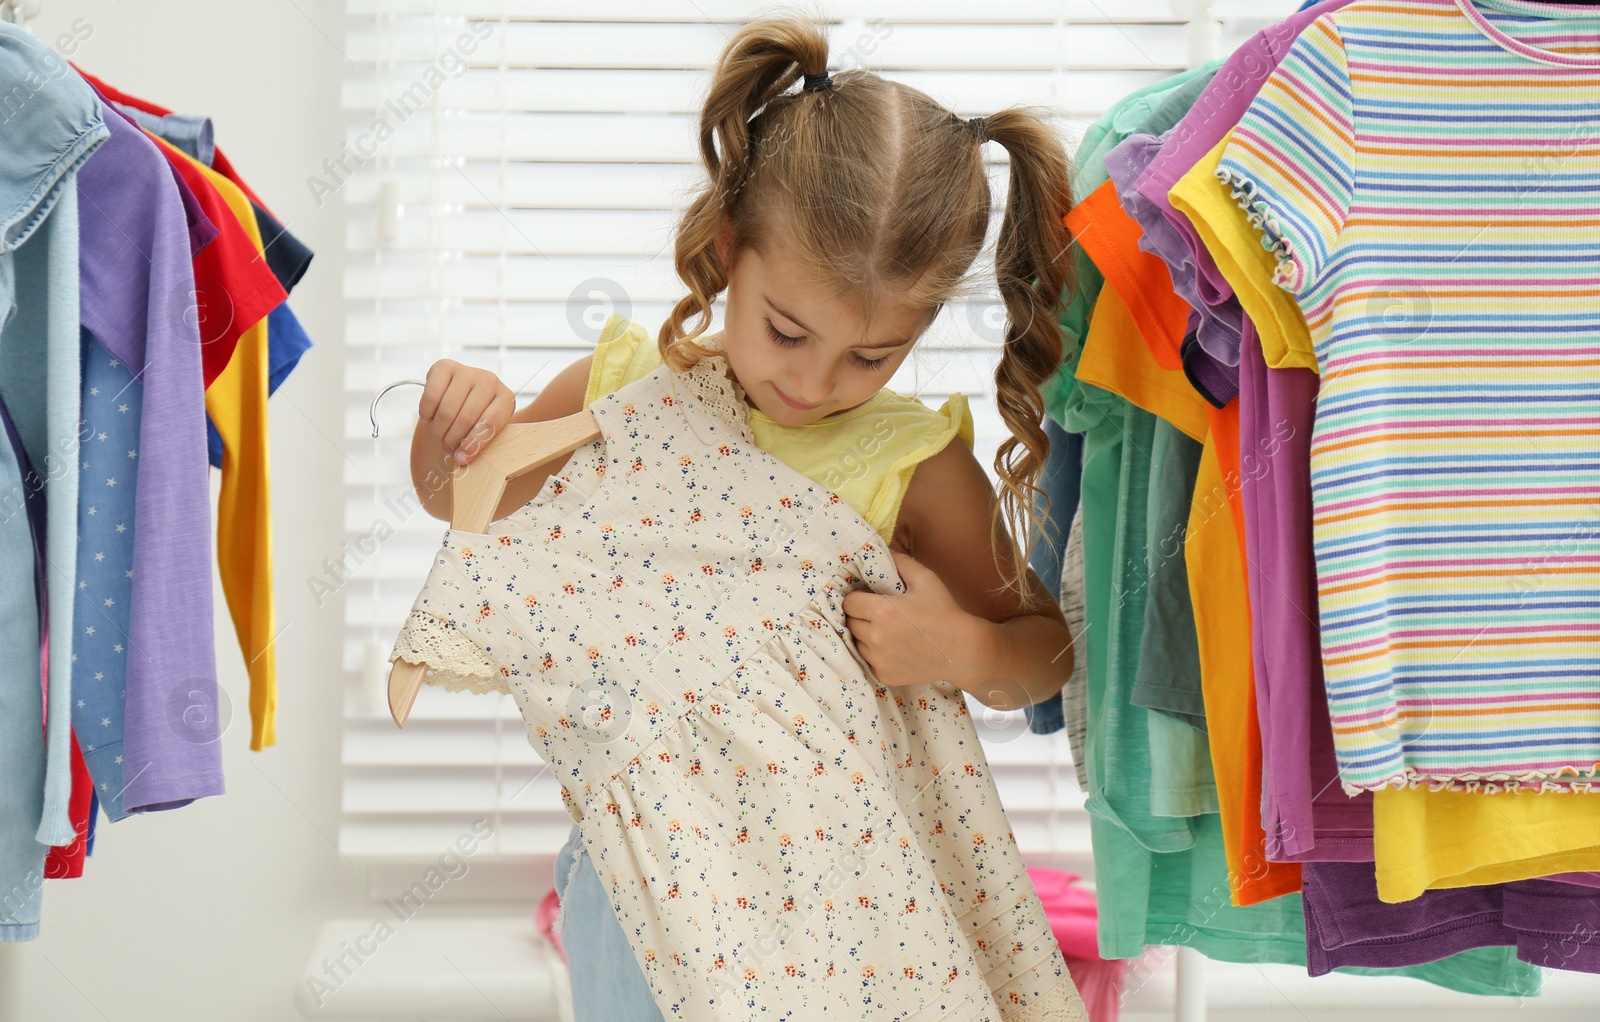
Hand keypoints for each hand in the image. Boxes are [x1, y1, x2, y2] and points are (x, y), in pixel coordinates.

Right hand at [418, 359, 516, 464]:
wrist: (464, 396)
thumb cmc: (478, 421)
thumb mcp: (492, 435)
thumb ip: (498, 454)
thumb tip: (506, 479)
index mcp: (506, 399)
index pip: (490, 424)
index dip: (474, 445)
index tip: (462, 460)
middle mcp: (490, 380)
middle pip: (466, 418)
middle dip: (454, 440)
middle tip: (448, 451)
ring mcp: (467, 371)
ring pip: (447, 409)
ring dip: (440, 430)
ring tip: (441, 437)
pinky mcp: (444, 366)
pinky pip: (430, 396)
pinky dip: (427, 413)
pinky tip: (431, 418)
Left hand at [842, 549, 989, 688]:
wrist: (962, 651)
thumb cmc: (944, 612)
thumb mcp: (926, 580)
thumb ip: (900, 562)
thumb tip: (881, 549)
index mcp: (883, 612)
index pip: (849, 602)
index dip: (858, 597)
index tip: (870, 598)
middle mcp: (877, 637)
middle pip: (850, 622)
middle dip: (861, 615)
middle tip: (880, 614)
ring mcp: (879, 659)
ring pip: (857, 642)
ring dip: (866, 635)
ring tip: (888, 631)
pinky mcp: (884, 675)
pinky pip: (868, 661)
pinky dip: (875, 654)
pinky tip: (894, 647)